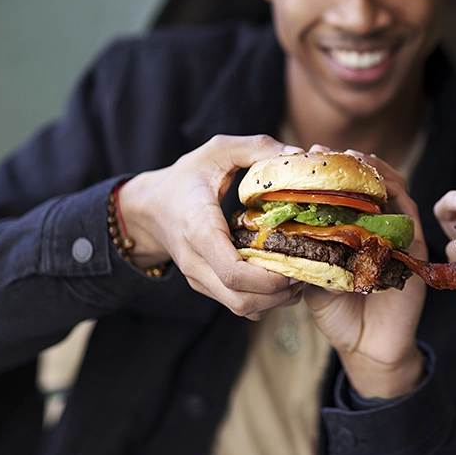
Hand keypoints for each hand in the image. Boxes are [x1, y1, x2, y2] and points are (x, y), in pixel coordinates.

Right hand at [116, 134, 303, 319]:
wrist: (147, 208)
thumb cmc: (184, 178)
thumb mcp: (216, 151)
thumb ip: (255, 146)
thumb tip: (295, 153)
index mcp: (200, 230)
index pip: (233, 272)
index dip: (269, 277)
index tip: (297, 261)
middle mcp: (197, 262)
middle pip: (241, 299)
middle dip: (280, 293)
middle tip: (307, 271)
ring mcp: (199, 278)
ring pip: (241, 308)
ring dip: (275, 300)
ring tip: (300, 277)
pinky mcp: (206, 285)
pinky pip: (237, 304)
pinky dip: (264, 300)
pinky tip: (282, 279)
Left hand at [303, 148, 425, 398]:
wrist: (366, 346)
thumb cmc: (338, 313)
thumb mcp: (312, 278)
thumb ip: (305, 255)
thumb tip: (280, 230)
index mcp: (351, 229)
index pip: (341, 190)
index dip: (324, 171)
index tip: (302, 157)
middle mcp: (375, 226)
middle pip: (366, 180)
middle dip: (344, 161)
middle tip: (320, 151)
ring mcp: (396, 233)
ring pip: (391, 187)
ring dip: (371, 169)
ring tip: (349, 158)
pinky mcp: (415, 245)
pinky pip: (409, 211)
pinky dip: (395, 192)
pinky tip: (378, 183)